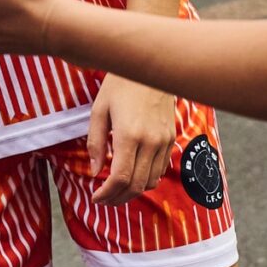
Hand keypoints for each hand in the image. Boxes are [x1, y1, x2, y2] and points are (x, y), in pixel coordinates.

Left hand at [84, 76, 176, 205]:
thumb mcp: (99, 110)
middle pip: (137, 185)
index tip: (95, 198)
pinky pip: (161, 169)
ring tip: (116, 191)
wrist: (151, 66)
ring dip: (133, 191)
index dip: (107, 193)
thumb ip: (96, 143)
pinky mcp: (171, 138)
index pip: (121, 177)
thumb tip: (96, 171)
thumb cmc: (120, 85)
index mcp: (130, 134)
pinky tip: (133, 175)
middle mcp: (150, 141)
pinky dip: (146, 178)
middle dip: (118, 198)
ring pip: (151, 181)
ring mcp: (164, 141)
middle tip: (104, 200)